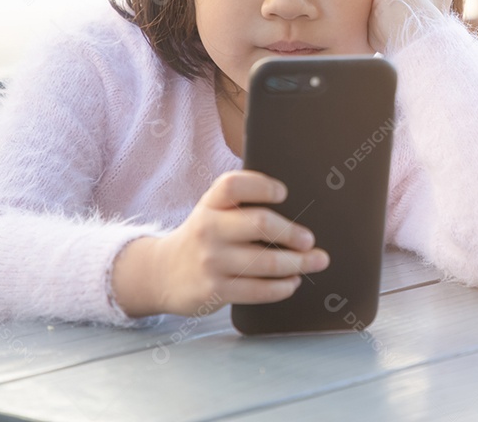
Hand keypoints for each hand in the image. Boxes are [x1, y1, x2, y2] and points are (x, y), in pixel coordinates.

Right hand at [111, 170, 328, 317]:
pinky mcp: (214, 291)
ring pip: (267, 262)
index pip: (234, 185)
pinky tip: (293, 282)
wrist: (162, 274)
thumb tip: (299, 207)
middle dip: (293, 233)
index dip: (262, 186)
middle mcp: (208, 228)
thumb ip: (243, 204)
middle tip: (310, 240)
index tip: (283, 193)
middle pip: (260, 224)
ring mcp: (210, 261)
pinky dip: (283, 287)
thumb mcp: (213, 212)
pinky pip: (259, 290)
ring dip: (299, 263)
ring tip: (316, 261)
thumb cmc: (204, 237)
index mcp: (210, 203)